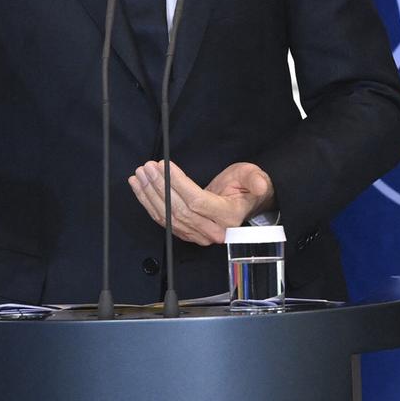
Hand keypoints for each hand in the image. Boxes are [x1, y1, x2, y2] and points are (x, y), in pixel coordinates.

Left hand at [128, 160, 275, 246]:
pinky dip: (149, 204)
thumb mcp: (254, 177)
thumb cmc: (248, 188)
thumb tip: (260, 185)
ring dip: (150, 195)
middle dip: (160, 187)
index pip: (197, 202)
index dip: (178, 184)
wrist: (245, 204)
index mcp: (228, 217)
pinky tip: (139, 187)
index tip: (165, 165)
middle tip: (147, 167)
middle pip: (179, 210)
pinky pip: (164, 220)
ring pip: (168, 217)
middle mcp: (212, 230)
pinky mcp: (187, 232)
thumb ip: (256, 181)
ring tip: (140, 175)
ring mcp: (198, 234)